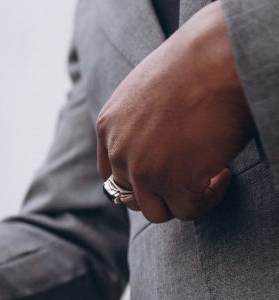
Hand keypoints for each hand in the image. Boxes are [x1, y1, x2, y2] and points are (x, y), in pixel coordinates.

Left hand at [96, 2, 252, 221]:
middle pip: (130, 195)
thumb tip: (156, 147)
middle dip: (161, 190)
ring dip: (181, 200)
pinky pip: (187, 210)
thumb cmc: (192, 66)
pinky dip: (207, 198)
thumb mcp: (145, 92)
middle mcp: (118, 150)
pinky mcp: (172, 181)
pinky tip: (222, 172)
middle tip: (192, 172)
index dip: (140, 178)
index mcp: (107, 126)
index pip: (111, 172)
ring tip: (208, 176)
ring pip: (155, 210)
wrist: (216, 58)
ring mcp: (142, 169)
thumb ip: (138, 123)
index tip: (169, 168)